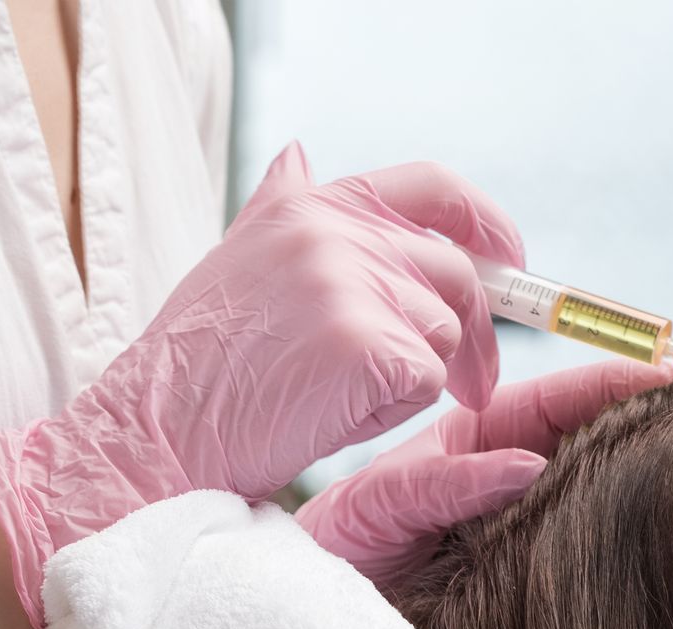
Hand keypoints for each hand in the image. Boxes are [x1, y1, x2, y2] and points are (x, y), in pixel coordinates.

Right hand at [0, 142, 523, 628]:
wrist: (160, 428)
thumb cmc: (200, 361)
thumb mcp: (237, 257)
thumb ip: (285, 207)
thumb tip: (301, 155)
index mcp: (312, 206)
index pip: (432, 188)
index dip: (486, 223)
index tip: (511, 260)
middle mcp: (336, 233)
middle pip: (456, 275)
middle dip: (477, 336)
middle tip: (474, 385)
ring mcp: (353, 286)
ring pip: (443, 335)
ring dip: (413, 377)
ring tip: (338, 394)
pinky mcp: (369, 347)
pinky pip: (428, 383)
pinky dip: (395, 409)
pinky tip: (335, 415)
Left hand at [295, 359, 672, 588]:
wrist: (311, 612)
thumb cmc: (339, 549)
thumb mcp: (379, 507)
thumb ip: (442, 483)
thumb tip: (525, 468)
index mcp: (476, 440)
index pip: (559, 399)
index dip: (616, 381)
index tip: (672, 373)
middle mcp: (508, 474)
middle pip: (593, 435)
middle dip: (650, 419)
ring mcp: (521, 518)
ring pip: (594, 482)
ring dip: (645, 470)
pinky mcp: (526, 570)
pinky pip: (578, 542)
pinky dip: (617, 526)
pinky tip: (658, 523)